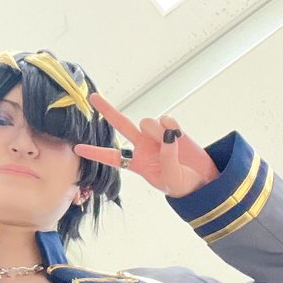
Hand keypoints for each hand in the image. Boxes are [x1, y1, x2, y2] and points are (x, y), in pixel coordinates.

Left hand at [74, 93, 219, 197]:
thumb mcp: (171, 178)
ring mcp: (156, 135)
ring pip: (147, 122)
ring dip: (156, 131)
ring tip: (170, 142)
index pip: (112, 157)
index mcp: (136, 163)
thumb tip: (166, 133)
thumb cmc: (183, 185)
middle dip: (107, 110)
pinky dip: (171, 126)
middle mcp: (142, 146)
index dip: (95, 152)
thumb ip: (166, 156)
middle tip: (93, 97)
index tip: (77, 148)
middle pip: (121, 124)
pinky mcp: (172, 129)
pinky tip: (177, 134)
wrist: (204, 180)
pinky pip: (166, 120)